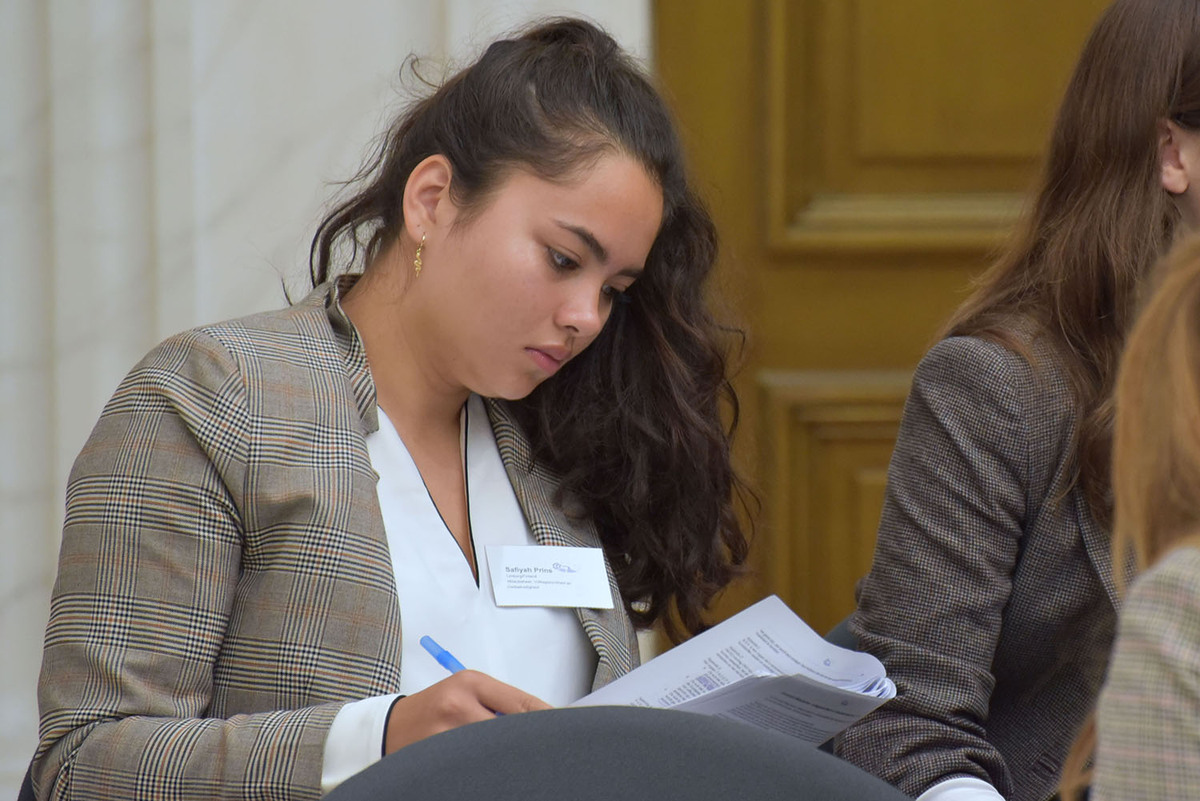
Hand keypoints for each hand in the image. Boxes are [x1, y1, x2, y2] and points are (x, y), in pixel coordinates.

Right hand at [383, 670, 550, 753]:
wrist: (390, 727)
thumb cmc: (433, 708)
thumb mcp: (465, 691)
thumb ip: (499, 702)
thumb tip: (540, 719)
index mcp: (470, 682)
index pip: (523, 702)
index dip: (548, 718)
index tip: (564, 728)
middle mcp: (459, 705)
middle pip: (512, 728)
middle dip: (528, 742)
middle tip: (544, 752)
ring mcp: (447, 734)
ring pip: (495, 750)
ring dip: (507, 757)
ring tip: (512, 759)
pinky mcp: (437, 758)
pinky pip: (475, 766)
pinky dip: (486, 768)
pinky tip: (489, 768)